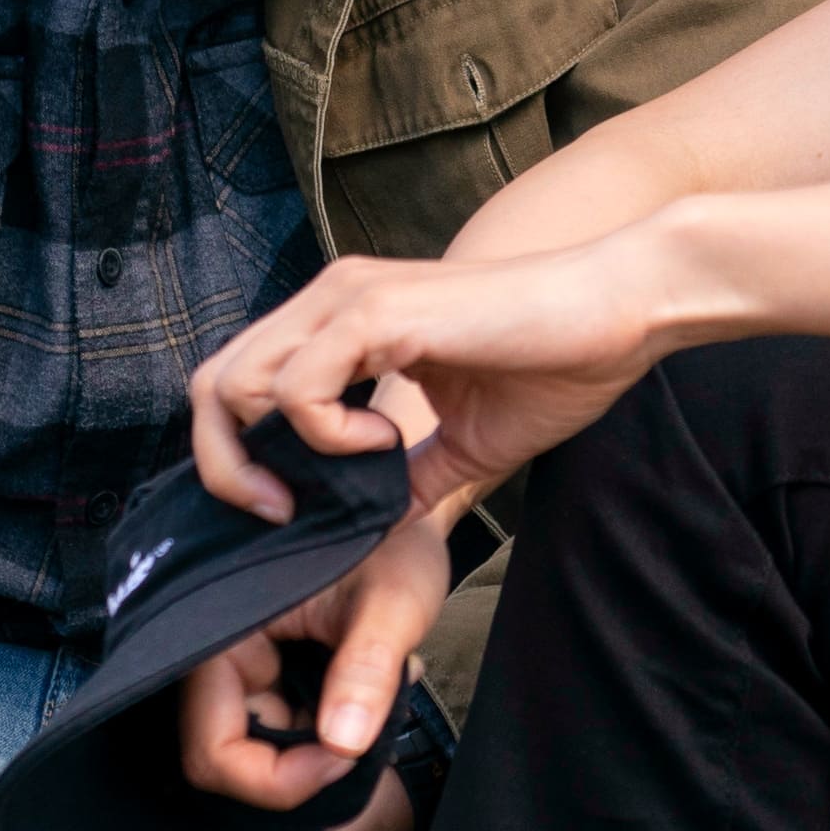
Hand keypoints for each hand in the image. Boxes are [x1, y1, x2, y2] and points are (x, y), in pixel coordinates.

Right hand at [179, 510, 451, 808]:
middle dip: (296, 766)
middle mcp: (215, 647)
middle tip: (363, 739)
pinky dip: (320, 726)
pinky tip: (362, 693)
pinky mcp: (265, 662)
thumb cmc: (397, 538)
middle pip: (227, 757)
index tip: (344, 755)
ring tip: (372, 699)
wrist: (407, 503)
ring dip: (311, 747)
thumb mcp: (393, 602)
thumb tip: (345, 746)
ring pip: (256, 746)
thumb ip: (367, 670)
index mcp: (221, 628)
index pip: (213, 749)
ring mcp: (239, 658)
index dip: (275, 778)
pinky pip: (278, 722)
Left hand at [188, 229, 702, 523]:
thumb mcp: (461, 442)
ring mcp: (348, 299)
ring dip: (270, 455)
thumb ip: (404, 477)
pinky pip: (298, 388)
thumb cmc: (555, 364)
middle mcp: (332, 301)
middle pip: (210, 385)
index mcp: (344, 324)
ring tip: (345, 476)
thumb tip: (364, 530)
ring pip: (234, 384)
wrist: (620, 310)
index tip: (287, 512)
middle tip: (286, 511)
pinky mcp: (377, 312)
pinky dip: (325, 435)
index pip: (236, 385)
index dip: (237, 458)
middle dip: (226, 468)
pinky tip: (383, 446)